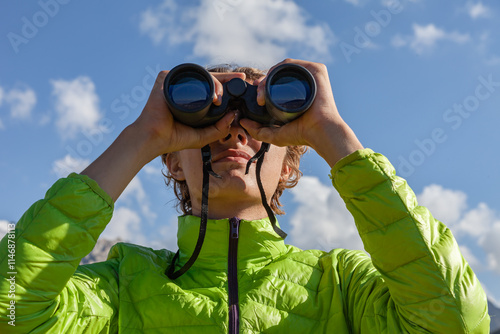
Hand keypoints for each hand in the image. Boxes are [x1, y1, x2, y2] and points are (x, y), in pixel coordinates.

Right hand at [131, 70, 248, 159]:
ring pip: (201, 75)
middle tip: (240, 80)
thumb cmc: (174, 138)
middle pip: (208, 78)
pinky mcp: (166, 77)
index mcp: (191, 97)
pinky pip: (188, 74)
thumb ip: (219, 128)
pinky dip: (203, 80)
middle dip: (227, 78)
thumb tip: (233, 115)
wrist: (154, 138)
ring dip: (216, 82)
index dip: (227, 83)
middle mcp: (183, 87)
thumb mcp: (202, 136)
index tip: (241, 81)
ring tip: (221, 98)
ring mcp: (175, 82)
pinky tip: (212, 92)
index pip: (211, 87)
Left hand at [240, 58, 363, 166]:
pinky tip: (269, 79)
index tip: (255, 97)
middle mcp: (304, 83)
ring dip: (267, 77)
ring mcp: (310, 75)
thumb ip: (258, 131)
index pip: (276, 84)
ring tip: (261, 91)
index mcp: (297, 94)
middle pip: (277, 76)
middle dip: (262, 83)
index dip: (263, 88)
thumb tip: (242, 121)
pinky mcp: (316, 70)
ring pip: (282, 69)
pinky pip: (291, 63)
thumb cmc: (302, 134)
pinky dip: (277, 67)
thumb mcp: (275, 135)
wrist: (319, 130)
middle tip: (257, 96)